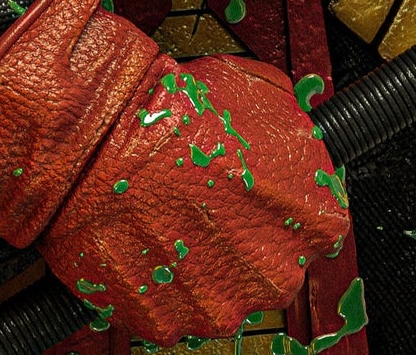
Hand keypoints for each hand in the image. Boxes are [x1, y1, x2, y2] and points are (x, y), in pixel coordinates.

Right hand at [0, 0, 347, 343]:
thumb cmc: (167, 110)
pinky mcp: (166, 324)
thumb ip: (293, 130)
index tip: (262, 191)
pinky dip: (161, 279)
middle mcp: (273, 271)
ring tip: (172, 214)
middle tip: (210, 200)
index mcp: (309, 216)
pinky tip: (148, 235)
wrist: (90, 137)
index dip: (287, 202)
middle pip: (276, 266)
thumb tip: (302, 142)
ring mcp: (218, 305)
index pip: (324, 225)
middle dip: (248, 236)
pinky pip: (175, 308)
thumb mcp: (254, 91)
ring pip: (224, 293)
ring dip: (205, 262)